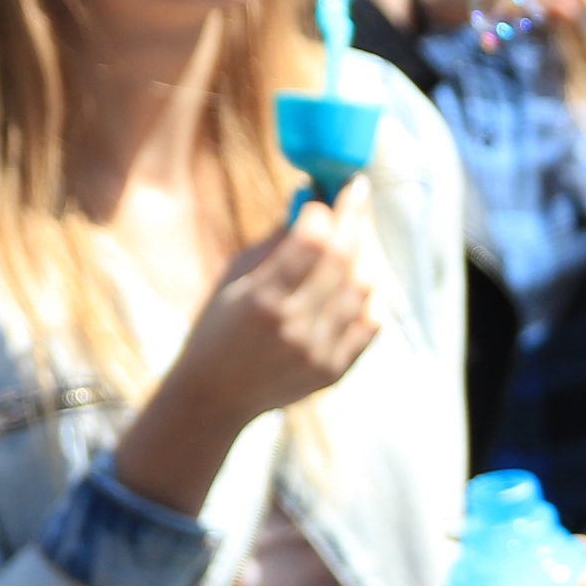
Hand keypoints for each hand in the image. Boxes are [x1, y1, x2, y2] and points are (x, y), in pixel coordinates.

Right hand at [164, 182, 382, 425]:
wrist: (215, 396)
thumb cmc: (218, 325)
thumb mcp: (233, 278)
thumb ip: (274, 242)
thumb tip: (313, 199)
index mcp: (261, 301)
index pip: (312, 242)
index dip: (327, 209)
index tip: (330, 190)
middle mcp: (294, 328)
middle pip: (343, 260)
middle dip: (353, 219)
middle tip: (356, 196)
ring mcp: (319, 352)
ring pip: (364, 288)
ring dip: (365, 252)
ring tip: (358, 232)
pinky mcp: (335, 370)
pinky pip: (371, 322)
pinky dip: (370, 293)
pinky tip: (362, 274)